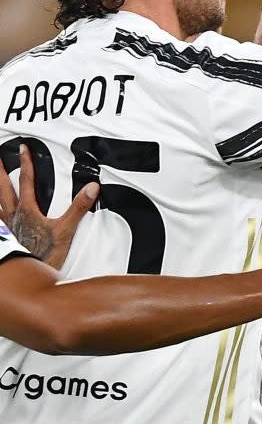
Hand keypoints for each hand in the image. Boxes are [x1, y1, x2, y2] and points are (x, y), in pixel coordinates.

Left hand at [0, 144, 97, 267]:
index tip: (23, 149)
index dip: (25, 163)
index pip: (26, 181)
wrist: (30, 275)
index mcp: (28, 210)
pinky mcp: (4, 238)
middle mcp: (13, 216)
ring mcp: (6, 227)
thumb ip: (79, 207)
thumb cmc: (45, 255)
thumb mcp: (66, 230)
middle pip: (3, 188)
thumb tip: (91, 188)